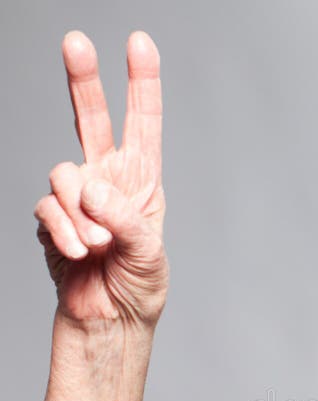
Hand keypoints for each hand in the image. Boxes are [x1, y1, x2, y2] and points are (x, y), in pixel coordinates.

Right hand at [34, 31, 167, 326]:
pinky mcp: (51, 219)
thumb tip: (90, 186)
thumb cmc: (140, 287)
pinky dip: (63, 231)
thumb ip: (124, 218)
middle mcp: (108, 182)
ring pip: (63, 173)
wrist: (111, 321)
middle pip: (92, 120)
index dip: (142, 84)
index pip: (143, 126)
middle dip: (84, 80)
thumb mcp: (149, 252)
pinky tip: (77, 252)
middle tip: (76, 41)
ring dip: (79, 212)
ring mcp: (77, 199)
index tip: (141, 43)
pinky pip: (47, 208)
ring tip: (97, 246)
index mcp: (142, 184)